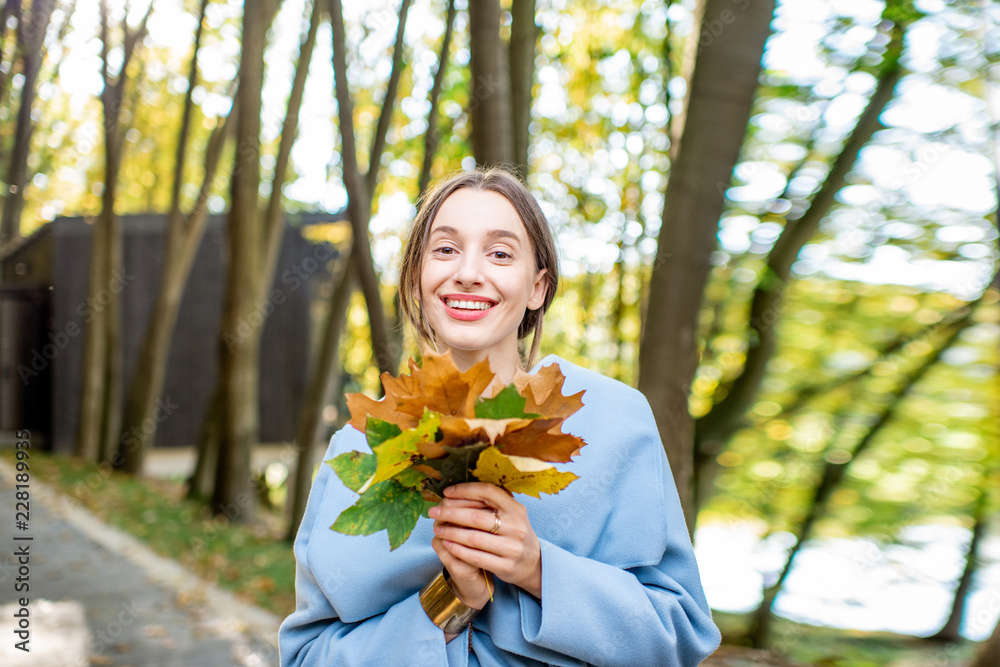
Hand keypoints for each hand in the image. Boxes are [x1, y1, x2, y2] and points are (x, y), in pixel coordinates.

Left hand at [428, 482, 541, 604]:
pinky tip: (447, 544)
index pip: (488, 492)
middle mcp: (516, 527)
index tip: (446, 492)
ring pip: (474, 538)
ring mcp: (511, 548)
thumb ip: (492, 503)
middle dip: (451, 513)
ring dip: (451, 532)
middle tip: (433, 511)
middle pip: (477, 516)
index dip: (465, 490)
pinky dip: (458, 549)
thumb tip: (458, 490)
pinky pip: (475, 557)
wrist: (533, 563)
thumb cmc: (513, 532)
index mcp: (516, 508)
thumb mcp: (511, 514)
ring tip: (437, 528)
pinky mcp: (505, 566)